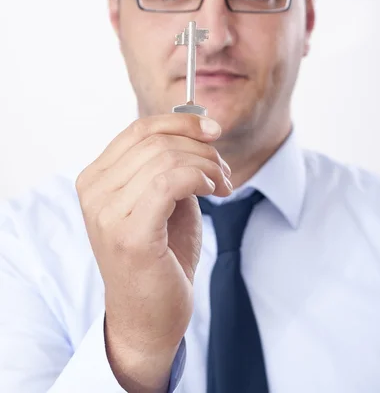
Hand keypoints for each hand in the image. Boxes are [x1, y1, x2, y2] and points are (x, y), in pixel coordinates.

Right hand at [75, 114, 231, 391]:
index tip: (213, 129)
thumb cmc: (159, 258)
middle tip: (224, 171)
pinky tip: (211, 192)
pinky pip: (170, 181)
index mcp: (96, 178)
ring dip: (206, 166)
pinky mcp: (129, 233)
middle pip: (156, 141)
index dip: (180, 121)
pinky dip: (199, 178)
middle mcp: (93, 191)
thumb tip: (197, 124)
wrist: (149, 318)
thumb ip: (170, 163)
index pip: (139, 130)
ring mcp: (107, 213)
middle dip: (201, 148)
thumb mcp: (164, 199)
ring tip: (222, 185)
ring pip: (166, 158)